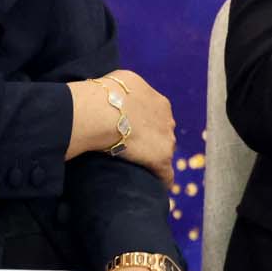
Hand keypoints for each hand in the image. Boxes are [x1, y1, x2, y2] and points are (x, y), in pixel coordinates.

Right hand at [67, 70, 176, 186]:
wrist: (103, 111)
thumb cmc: (105, 95)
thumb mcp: (121, 81)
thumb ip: (126, 90)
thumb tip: (117, 92)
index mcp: (159, 103)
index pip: (157, 117)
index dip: (146, 126)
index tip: (134, 133)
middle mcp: (167, 120)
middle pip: (163, 134)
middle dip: (152, 141)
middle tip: (135, 152)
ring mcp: (166, 140)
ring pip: (164, 152)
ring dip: (155, 160)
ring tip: (143, 170)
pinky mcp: (161, 158)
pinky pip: (166, 174)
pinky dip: (162, 181)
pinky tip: (158, 189)